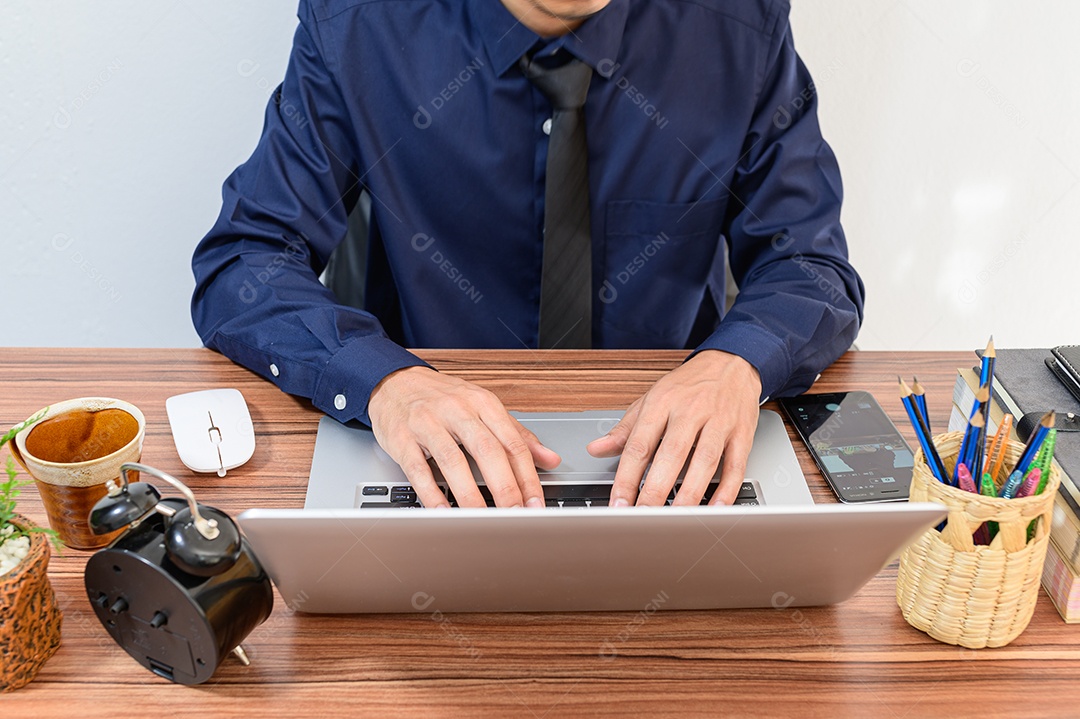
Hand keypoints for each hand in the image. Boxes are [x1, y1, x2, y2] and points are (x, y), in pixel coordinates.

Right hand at [367, 367, 560, 507]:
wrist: (395, 382)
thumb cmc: (444, 399)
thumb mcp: (484, 408)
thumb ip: (517, 434)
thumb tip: (551, 459)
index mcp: (483, 403)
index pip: (512, 442)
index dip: (527, 476)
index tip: (536, 502)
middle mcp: (457, 409)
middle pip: (487, 450)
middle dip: (505, 487)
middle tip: (515, 516)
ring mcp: (427, 423)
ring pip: (453, 461)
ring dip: (470, 495)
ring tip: (483, 520)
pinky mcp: (401, 438)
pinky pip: (418, 469)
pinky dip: (432, 494)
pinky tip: (443, 512)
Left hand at [587, 350, 760, 505]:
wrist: (732, 363)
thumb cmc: (689, 385)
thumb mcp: (651, 398)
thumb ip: (625, 429)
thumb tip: (597, 449)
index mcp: (662, 403)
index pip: (639, 445)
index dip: (627, 478)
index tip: (618, 502)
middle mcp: (690, 412)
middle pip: (671, 455)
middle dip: (655, 490)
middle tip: (643, 517)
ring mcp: (719, 422)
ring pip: (704, 461)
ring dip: (689, 494)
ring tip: (676, 519)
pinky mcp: (742, 433)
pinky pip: (735, 465)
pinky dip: (726, 488)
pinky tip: (716, 508)